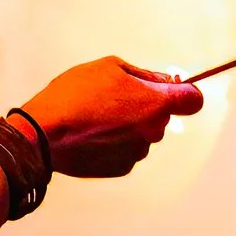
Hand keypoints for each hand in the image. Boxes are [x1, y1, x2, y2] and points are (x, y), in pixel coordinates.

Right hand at [19, 56, 203, 180]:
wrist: (42, 134)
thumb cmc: (73, 95)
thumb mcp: (108, 67)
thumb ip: (144, 74)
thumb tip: (165, 80)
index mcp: (155, 104)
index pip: (193, 99)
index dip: (184, 92)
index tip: (170, 88)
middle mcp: (153, 131)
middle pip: (162, 116)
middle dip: (145, 105)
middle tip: (113, 96)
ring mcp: (137, 152)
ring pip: (143, 134)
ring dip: (128, 125)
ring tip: (96, 116)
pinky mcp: (121, 168)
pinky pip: (126, 150)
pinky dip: (115, 142)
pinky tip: (91, 134)